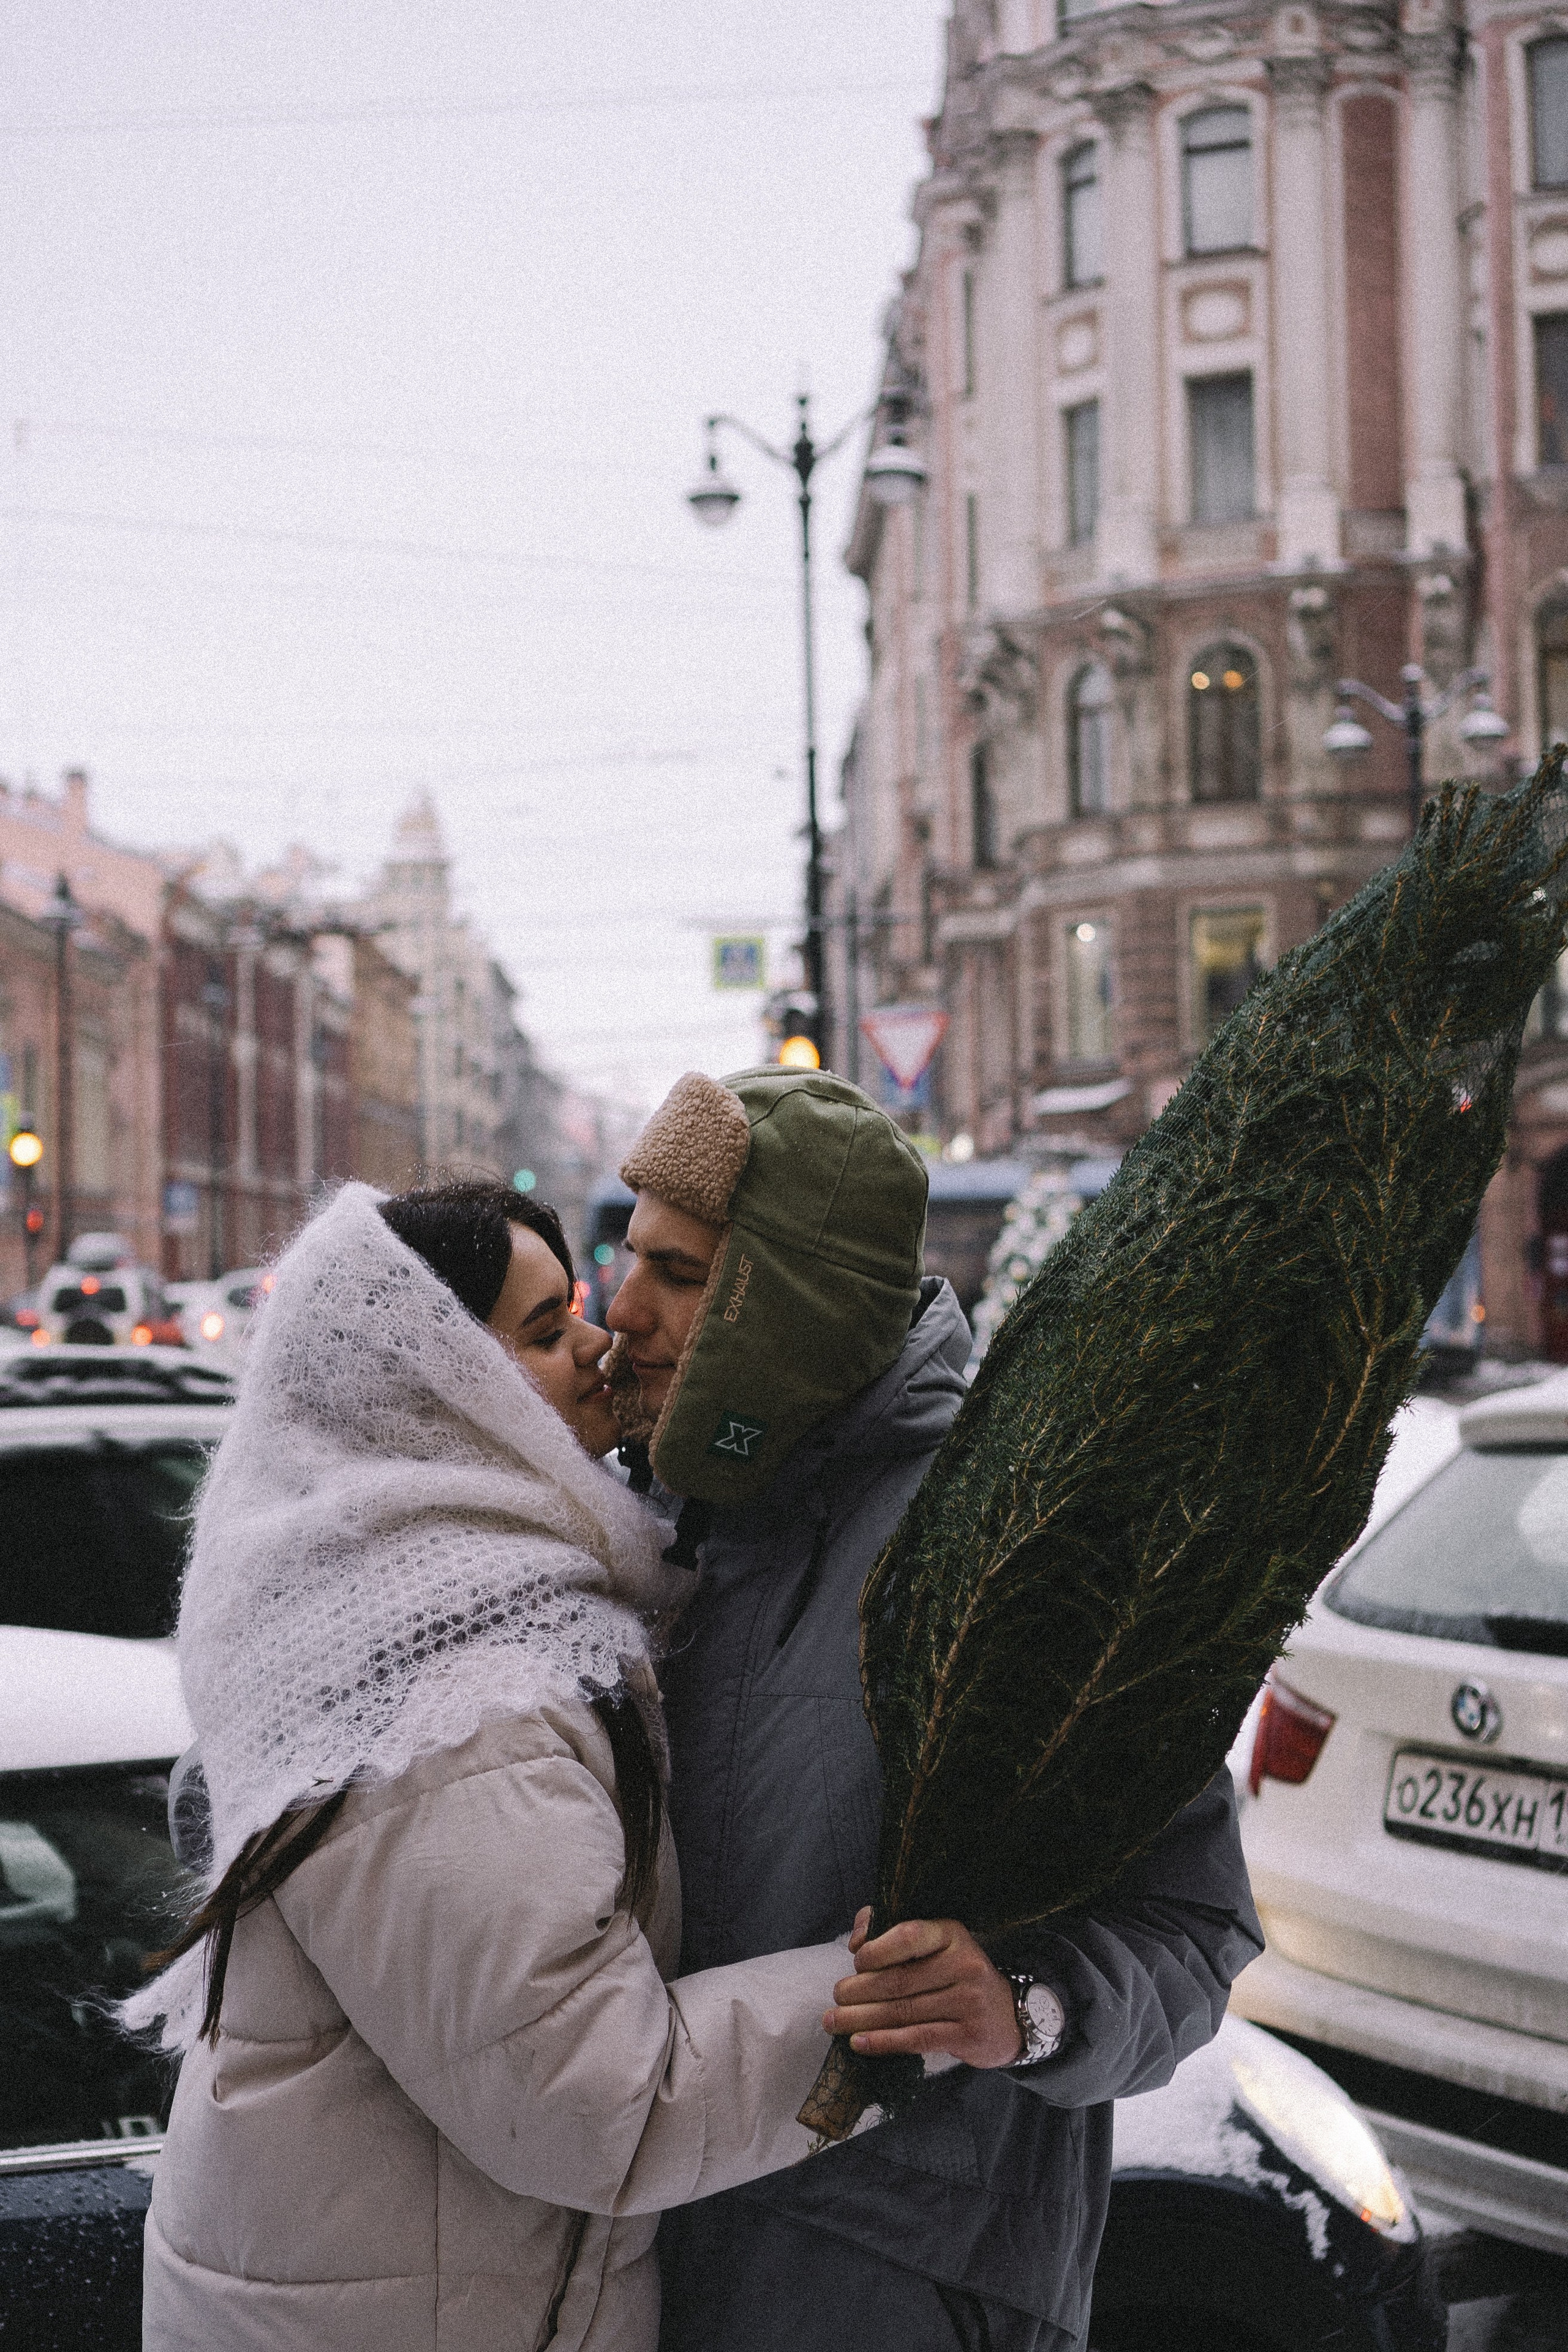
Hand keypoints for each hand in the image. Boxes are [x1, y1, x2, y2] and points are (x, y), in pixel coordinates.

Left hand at [824, 1913, 1022, 2067]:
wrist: (1006, 2016)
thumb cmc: (956, 1974)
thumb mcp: (936, 1944)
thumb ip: (892, 1931)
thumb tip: (857, 1940)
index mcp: (952, 1934)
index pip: (909, 1935)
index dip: (876, 1949)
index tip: (856, 1961)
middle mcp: (964, 1964)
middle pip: (900, 1980)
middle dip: (859, 1990)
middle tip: (835, 1997)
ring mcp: (969, 2002)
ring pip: (904, 2012)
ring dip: (861, 2018)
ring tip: (833, 2021)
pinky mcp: (968, 2035)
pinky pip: (917, 2038)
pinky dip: (883, 2042)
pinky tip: (859, 2043)